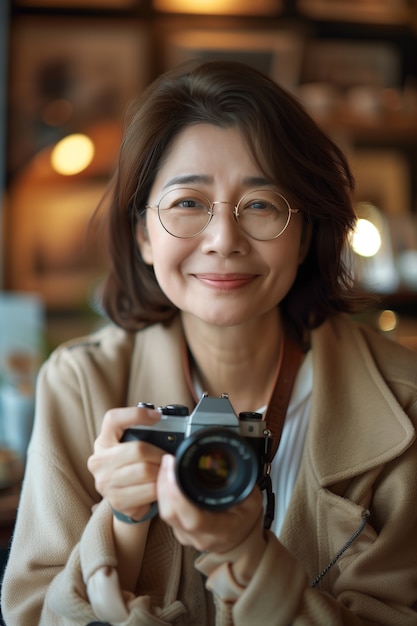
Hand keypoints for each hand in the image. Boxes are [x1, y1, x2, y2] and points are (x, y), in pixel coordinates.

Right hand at [87, 406, 163, 520]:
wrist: (123, 495)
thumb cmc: (132, 465)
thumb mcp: (131, 445)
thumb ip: (144, 434)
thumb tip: (174, 430)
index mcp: (104, 440)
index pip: (113, 419)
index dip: (136, 415)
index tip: (156, 416)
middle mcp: (99, 460)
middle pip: (138, 449)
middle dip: (160, 453)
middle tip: (170, 456)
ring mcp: (105, 482)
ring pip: (146, 471)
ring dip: (162, 472)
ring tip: (166, 471)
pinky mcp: (116, 500)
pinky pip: (148, 491)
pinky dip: (160, 488)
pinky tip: (160, 485)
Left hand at [157, 454, 264, 554]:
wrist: (242, 538)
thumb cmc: (246, 518)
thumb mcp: (251, 497)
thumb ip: (239, 481)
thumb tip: (226, 461)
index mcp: (222, 529)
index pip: (194, 519)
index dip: (179, 495)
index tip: (174, 469)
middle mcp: (201, 537)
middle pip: (172, 513)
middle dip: (166, 483)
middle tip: (169, 460)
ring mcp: (187, 536)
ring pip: (165, 512)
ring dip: (163, 486)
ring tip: (168, 465)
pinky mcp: (178, 531)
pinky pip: (165, 512)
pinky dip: (164, 492)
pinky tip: (168, 478)